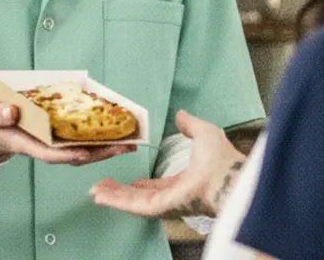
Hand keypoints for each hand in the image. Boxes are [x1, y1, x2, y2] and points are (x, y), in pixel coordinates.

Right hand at [0, 98, 135, 165]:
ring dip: (106, 147)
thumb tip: (12, 112)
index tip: (85, 153)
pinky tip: (115, 131)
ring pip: (82, 149)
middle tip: (126, 147)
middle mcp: (44, 146)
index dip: (68, 154)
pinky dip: (98, 137)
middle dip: (101, 153)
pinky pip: (81, 139)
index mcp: (27, 144)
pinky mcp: (58, 137)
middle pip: (75, 154)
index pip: (50, 153)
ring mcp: (53, 143)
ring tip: (130, 142)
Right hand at [89, 109, 246, 217]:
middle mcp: (173, 195)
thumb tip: (181, 115)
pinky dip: (116, 201)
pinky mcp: (160, 207)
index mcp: (184, 181)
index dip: (143, 183)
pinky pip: (133, 206)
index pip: (159, 186)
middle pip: (140, 196)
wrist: (228, 176)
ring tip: (95, 192)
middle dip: (121, 192)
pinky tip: (101, 195)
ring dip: (113, 197)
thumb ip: (190, 125)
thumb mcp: (203, 132)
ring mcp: (165, 203)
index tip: (130, 181)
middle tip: (102, 187)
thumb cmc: (222, 157)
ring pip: (133, 202)